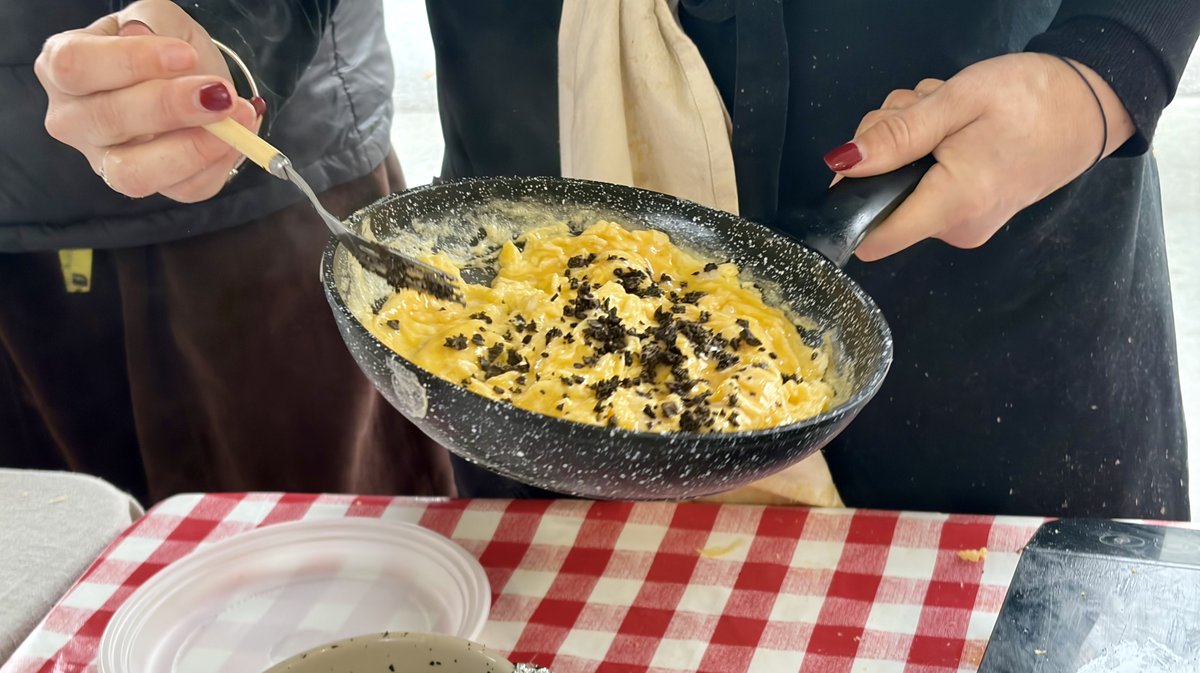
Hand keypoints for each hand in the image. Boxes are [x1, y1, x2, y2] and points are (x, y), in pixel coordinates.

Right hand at [34, 0, 261, 202]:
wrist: (190, 78)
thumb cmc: (162, 45)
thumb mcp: (157, 19)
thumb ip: (152, 25)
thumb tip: (143, 38)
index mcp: (63, 67)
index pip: (76, 66)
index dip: (130, 61)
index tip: (184, 55)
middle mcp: (74, 120)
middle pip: (108, 121)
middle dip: (170, 106)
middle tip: (219, 92)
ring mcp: (107, 161)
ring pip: (135, 173)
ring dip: (192, 148)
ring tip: (235, 118)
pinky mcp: (152, 185)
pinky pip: (183, 189)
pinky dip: (217, 163)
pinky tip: (238, 137)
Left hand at [823, 52, 1135, 260]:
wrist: (1091, 104)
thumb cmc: (1031, 98)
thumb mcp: (956, 101)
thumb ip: (897, 135)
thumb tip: (844, 163)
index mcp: (954, 204)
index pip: (872, 237)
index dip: (850, 199)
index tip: (859, 162)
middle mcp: (957, 228)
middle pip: (882, 201)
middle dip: (884, 149)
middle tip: (918, 111)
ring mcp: (965, 225)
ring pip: (900, 186)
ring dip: (906, 143)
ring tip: (945, 115)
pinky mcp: (970, 214)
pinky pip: (924, 187)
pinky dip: (926, 154)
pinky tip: (954, 128)